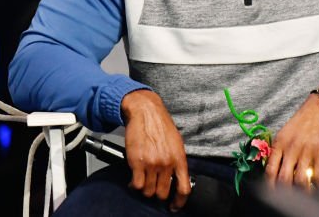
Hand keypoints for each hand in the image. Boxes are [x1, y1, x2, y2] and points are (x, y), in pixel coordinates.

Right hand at [121, 89, 191, 210]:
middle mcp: (167, 163)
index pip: (184, 189)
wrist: (145, 112)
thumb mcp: (176, 142)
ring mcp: (152, 164)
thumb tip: (178, 177)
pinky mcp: (137, 163)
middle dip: (158, 194)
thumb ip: (177, 161)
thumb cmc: (160, 125)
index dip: (179, 202)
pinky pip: (136, 185)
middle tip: (154, 188)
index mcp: (179, 158)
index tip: (174, 206)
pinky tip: (134, 179)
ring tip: (143, 181)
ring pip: (148, 191)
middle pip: (163, 193)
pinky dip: (134, 185)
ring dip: (145, 189)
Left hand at [265, 94, 318, 189]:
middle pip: (283, 179)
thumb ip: (280, 148)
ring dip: (303, 193)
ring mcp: (306, 151)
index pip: (270, 169)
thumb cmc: (305, 118)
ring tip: (306, 198)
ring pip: (300, 180)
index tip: (272, 193)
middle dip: (285, 193)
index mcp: (280, 142)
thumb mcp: (287, 131)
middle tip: (289, 199)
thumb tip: (275, 167)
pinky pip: (318, 175)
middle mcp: (291, 148)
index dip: (269, 185)